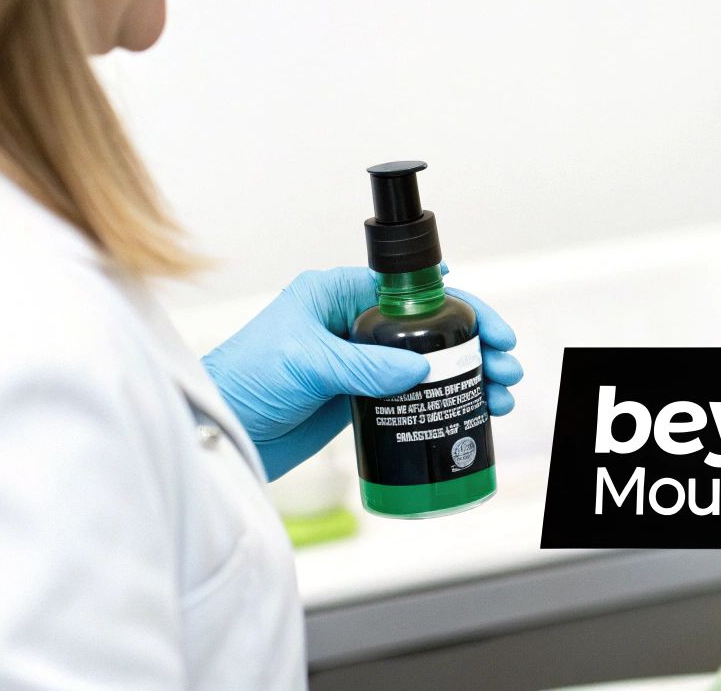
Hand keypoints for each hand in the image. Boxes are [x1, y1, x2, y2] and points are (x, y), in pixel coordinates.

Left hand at [201, 266, 521, 480]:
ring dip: (468, 380)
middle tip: (505, 371)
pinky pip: (411, 396)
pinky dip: (443, 404)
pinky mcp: (357, 399)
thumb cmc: (242, 379)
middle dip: (477, 348)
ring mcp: (359, 363)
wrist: (215, 430)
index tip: (493, 330)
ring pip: (429, 364)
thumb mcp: (306, 363)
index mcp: (340, 294)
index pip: (415, 291)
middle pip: (432, 328)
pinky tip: (468, 416)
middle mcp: (353, 323)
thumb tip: (421, 368)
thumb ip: (364, 364)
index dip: (462, 307)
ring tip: (498, 401)